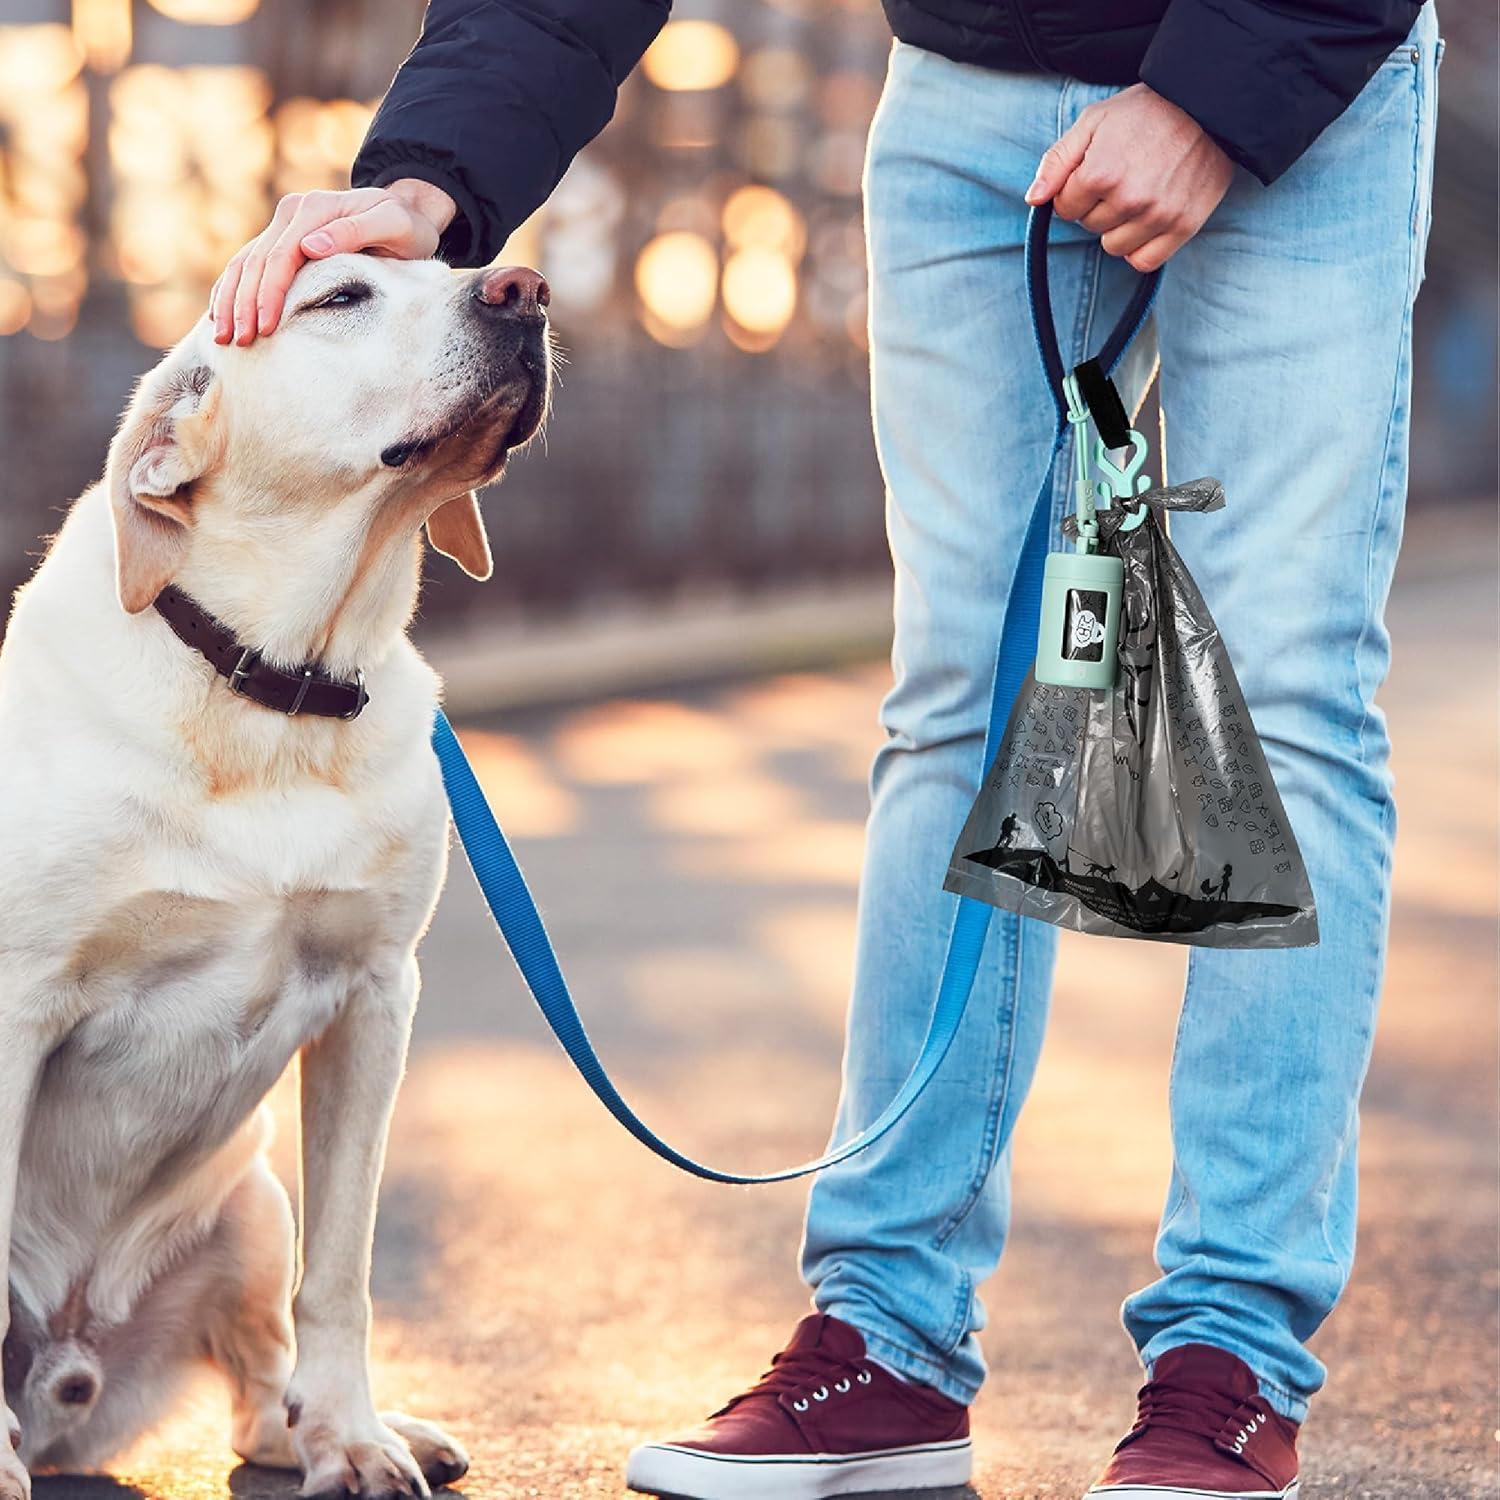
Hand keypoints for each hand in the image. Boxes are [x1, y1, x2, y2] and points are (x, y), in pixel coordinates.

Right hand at [209, 179, 456, 344]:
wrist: (407, 213)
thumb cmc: (406, 227)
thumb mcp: (393, 226)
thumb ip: (354, 232)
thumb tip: (311, 245)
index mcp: (314, 209)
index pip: (281, 257)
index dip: (270, 294)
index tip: (266, 328)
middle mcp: (293, 213)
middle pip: (256, 262)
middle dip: (243, 304)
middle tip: (237, 342)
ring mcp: (285, 224)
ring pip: (245, 263)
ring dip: (230, 300)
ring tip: (221, 336)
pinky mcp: (283, 238)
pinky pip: (249, 264)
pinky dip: (232, 289)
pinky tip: (220, 314)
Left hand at [1025, 84, 1232, 272]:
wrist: (1208, 104)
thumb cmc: (1146, 110)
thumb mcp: (1093, 121)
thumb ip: (1057, 161)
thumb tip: (1034, 199)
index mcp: (1101, 173)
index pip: (1064, 208)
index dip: (1074, 190)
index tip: (1095, 170)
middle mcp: (1129, 199)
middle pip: (1089, 226)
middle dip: (1097, 205)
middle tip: (1123, 175)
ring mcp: (1158, 215)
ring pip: (1113, 247)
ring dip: (1118, 227)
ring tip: (1137, 194)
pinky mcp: (1183, 226)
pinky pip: (1144, 261)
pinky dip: (1140, 247)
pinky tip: (1147, 221)